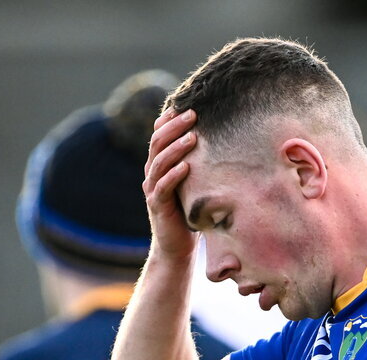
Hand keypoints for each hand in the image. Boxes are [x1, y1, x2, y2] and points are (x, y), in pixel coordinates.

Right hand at [143, 109, 198, 261]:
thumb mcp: (191, 184)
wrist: (176, 246)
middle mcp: (152, 175)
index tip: (184, 105)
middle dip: (174, 127)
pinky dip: (174, 176)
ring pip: (159, 163)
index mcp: (158, 166)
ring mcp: (152, 190)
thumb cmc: (187, 213)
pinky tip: (187, 166)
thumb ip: (194, 164)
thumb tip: (214, 141)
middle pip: (157, 143)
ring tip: (192, 136)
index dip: (168, 120)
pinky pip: (163, 188)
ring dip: (175, 148)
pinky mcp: (157, 207)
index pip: (158, 136)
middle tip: (192, 114)